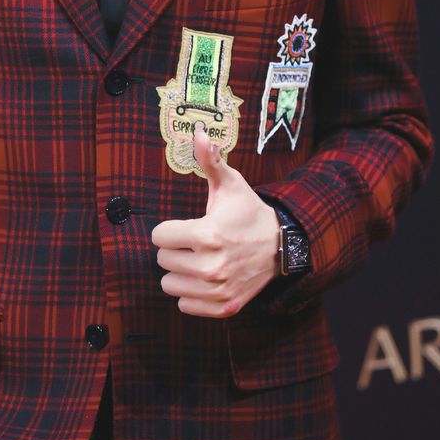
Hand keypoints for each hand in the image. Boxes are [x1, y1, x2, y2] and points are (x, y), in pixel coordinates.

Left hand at [151, 125, 280, 316]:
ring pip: (170, 285)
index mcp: (207, 234)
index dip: (169, 229)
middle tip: (193, 243)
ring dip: (179, 274)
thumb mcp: (230, 184)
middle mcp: (212, 265)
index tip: (184, 226)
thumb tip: (198, 133)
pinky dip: (190, 294)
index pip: (159, 237)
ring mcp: (218, 288)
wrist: (279, 246)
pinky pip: (185, 305)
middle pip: (163, 261)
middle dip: (173, 250)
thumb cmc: (248, 212)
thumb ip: (210, 160)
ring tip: (197, 260)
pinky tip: (204, 280)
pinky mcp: (225, 306)